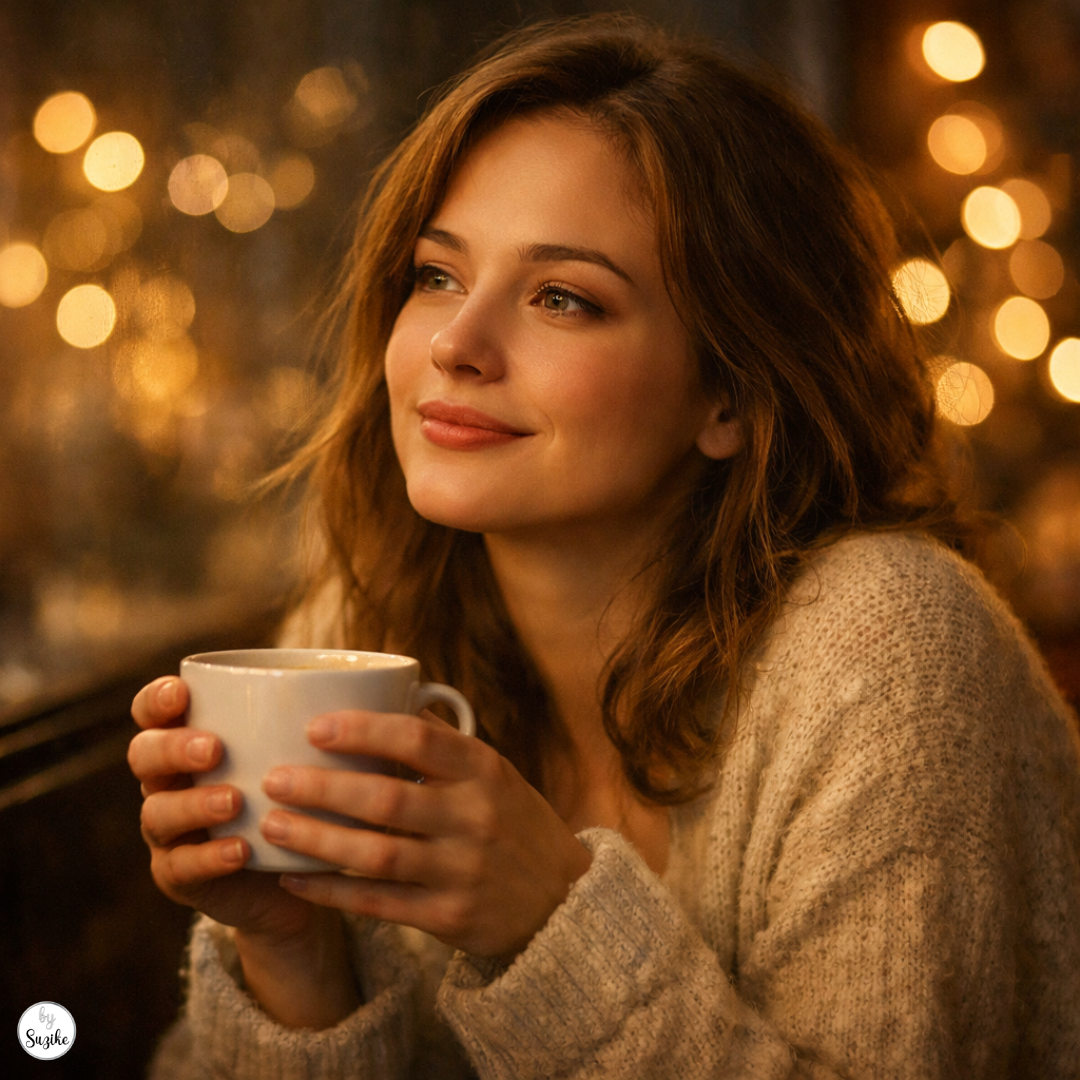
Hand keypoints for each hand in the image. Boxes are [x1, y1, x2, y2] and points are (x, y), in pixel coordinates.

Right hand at [128, 676, 360, 1027]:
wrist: (305, 879)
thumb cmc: (311, 797)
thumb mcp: (318, 757)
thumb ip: (333, 722)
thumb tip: (405, 686)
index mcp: (196, 738)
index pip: (156, 710)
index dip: (158, 698)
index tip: (183, 691)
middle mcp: (173, 781)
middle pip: (145, 756)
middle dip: (174, 747)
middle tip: (214, 748)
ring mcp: (173, 832)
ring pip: (158, 813)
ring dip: (194, 803)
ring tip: (234, 799)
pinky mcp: (183, 878)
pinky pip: (182, 868)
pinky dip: (210, 857)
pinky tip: (240, 850)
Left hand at [258, 709, 592, 957]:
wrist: (564, 902)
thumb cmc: (514, 823)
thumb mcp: (495, 774)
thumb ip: (445, 742)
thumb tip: (389, 693)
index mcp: (484, 769)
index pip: (418, 738)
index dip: (363, 730)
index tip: (314, 727)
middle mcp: (475, 817)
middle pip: (386, 799)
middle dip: (322, 787)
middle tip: (273, 778)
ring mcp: (463, 870)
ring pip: (375, 854)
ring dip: (316, 840)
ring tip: (271, 825)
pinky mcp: (450, 918)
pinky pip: (378, 903)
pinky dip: (332, 892)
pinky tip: (295, 879)